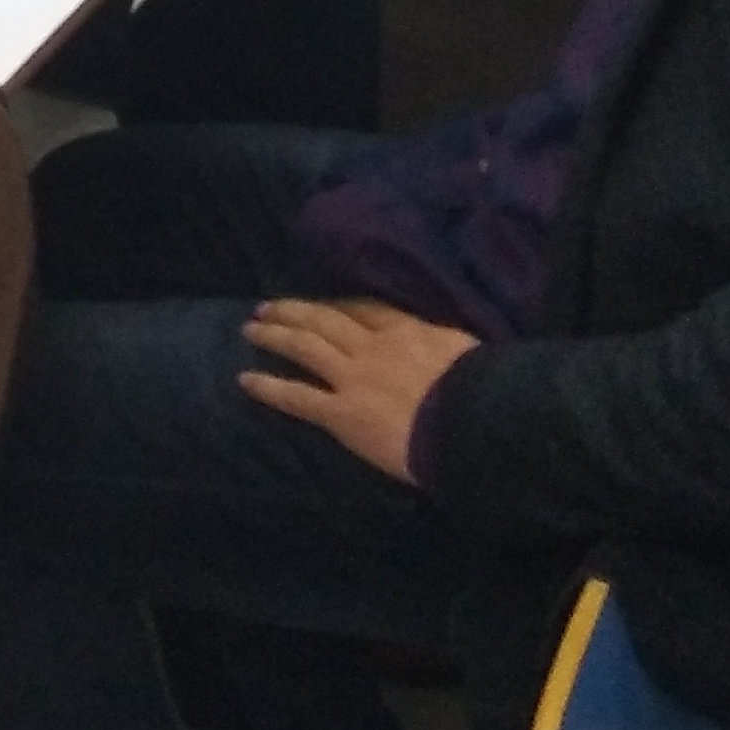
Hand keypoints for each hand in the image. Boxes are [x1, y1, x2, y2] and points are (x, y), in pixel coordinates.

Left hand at [238, 298, 477, 483]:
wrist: (476, 425)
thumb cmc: (484, 394)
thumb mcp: (468, 354)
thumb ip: (447, 348)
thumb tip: (447, 352)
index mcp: (408, 332)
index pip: (365, 310)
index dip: (338, 306)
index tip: (322, 304)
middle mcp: (374, 347)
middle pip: (326, 319)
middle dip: (295, 311)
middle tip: (268, 307)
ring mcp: (354, 378)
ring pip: (305, 346)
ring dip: (275, 335)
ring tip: (251, 328)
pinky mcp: (342, 413)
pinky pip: (297, 396)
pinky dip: (269, 387)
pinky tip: (245, 381)